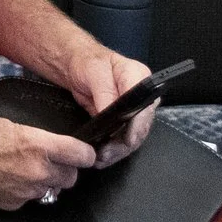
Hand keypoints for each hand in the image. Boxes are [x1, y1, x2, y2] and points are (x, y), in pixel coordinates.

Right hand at [0, 112, 95, 209]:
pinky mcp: (12, 204)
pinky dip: (23, 191)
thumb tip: (53, 149)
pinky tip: (4, 179)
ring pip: (50, 189)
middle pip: (71, 177)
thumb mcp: (8, 125)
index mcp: (36, 145)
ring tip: (18, 169)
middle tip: (46, 161)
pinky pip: (29, 198)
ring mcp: (25, 191)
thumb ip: (36, 140)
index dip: (84, 154)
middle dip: (63, 169)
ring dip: (43, 181)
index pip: (82, 155)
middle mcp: (36, 171)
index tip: (83, 154)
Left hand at [66, 49, 156, 168]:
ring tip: (101, 159)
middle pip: (141, 126)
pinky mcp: (123, 120)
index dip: (137, 126)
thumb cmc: (87, 62)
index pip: (145, 106)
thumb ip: (105, 93)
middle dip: (125, 144)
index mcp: (140, 78)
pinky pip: (122, 137)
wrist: (76, 65)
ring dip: (118, 150)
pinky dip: (113, 148)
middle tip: (107, 154)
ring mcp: (134, 110)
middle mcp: (143, 96)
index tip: (127, 140)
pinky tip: (102, 156)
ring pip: (133, 136)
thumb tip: (110, 115)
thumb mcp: (94, 72)